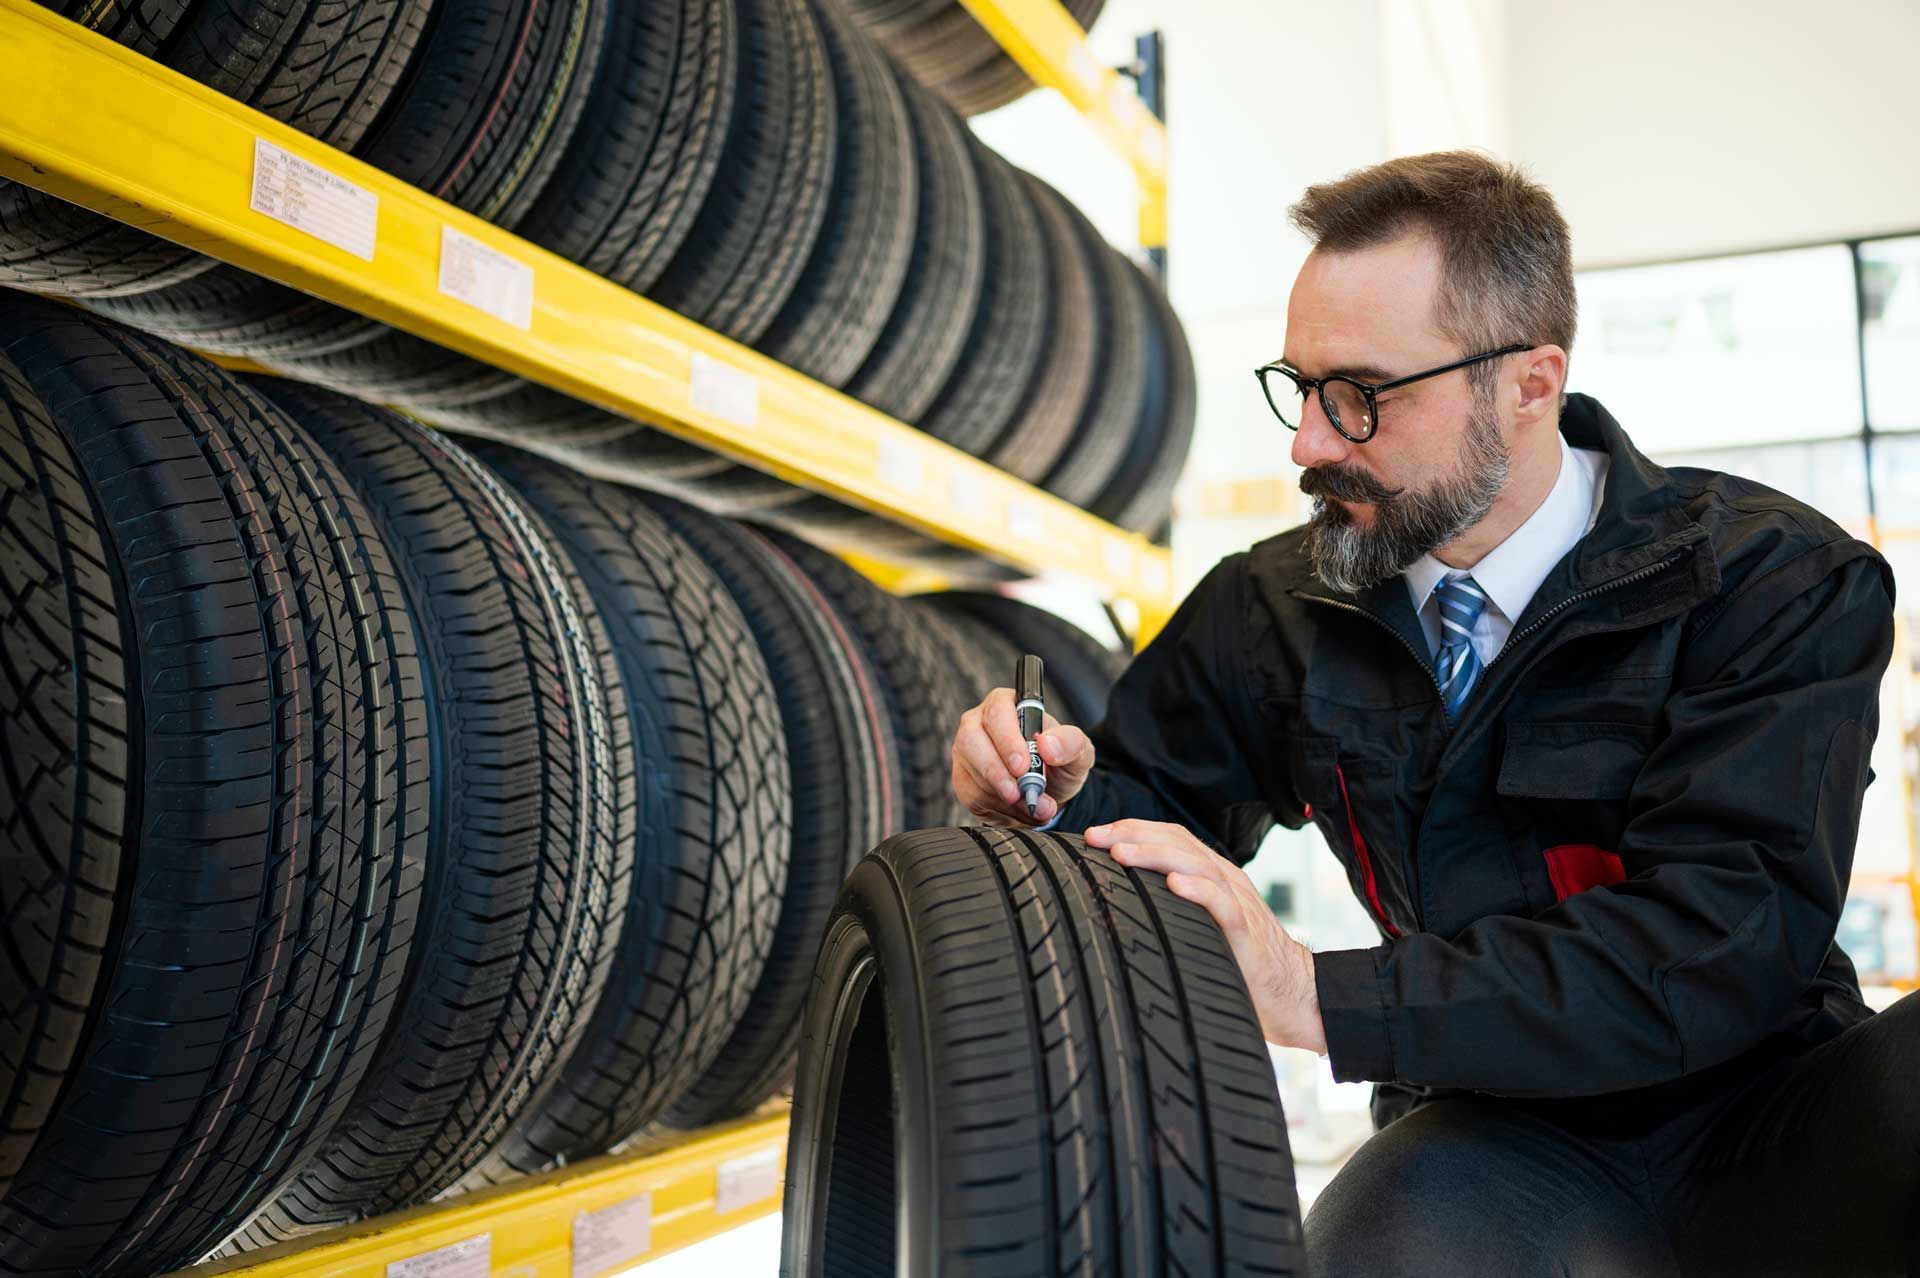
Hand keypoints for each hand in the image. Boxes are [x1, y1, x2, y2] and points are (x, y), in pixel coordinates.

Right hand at [950, 686, 1095, 827]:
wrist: (1050, 791)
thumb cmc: (1060, 762)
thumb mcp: (1078, 751)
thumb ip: (1070, 743)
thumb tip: (1047, 745)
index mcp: (1008, 704)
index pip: (998, 713)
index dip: (1007, 740)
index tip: (1023, 766)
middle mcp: (980, 722)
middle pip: (972, 738)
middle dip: (996, 770)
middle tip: (1018, 792)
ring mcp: (967, 750)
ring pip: (971, 771)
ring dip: (1001, 795)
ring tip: (1032, 806)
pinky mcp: (963, 778)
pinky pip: (970, 794)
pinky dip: (997, 808)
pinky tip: (1018, 809)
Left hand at [1085, 819, 1326, 1054]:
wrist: (1293, 993)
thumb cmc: (1240, 962)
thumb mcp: (1200, 924)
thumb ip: (1172, 906)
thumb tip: (1119, 902)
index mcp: (1212, 876)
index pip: (1172, 838)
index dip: (1133, 829)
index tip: (1094, 834)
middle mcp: (1225, 880)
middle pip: (1179, 842)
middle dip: (1133, 834)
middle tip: (1096, 837)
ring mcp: (1237, 903)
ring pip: (1197, 865)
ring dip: (1156, 855)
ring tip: (1122, 854)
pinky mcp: (1247, 933)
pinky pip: (1223, 905)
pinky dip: (1199, 891)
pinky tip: (1174, 885)